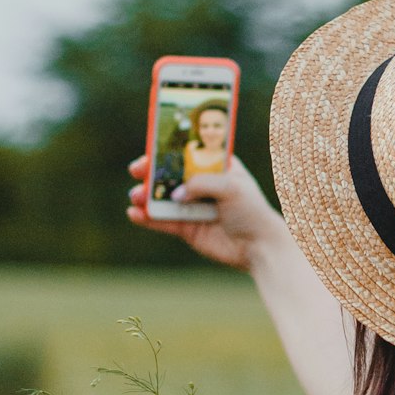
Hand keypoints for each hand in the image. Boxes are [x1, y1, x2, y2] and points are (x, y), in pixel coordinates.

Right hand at [127, 154, 285, 271]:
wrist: (259, 247)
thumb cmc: (252, 211)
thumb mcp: (231, 187)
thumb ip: (200, 184)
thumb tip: (175, 194)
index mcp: (216, 167)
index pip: (189, 152)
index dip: (169, 148)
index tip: (152, 147)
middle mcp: (202, 185)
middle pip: (170, 173)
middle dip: (151, 171)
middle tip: (137, 171)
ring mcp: (193, 206)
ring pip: (163, 198)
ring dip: (145, 195)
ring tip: (136, 196)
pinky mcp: (187, 228)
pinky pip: (162, 221)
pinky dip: (147, 217)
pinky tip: (135, 214)